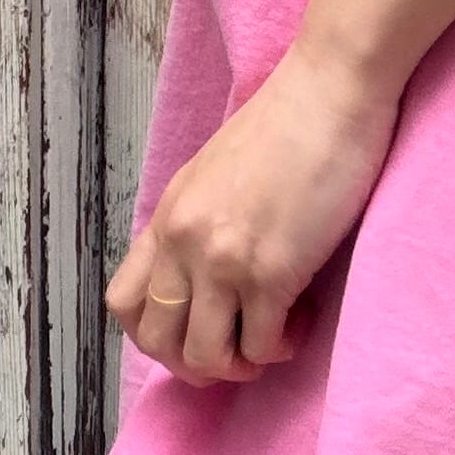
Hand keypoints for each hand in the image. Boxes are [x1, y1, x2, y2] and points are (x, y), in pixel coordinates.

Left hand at [107, 35, 400, 387]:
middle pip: (158, 342)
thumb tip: (206, 275)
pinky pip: (262, 345)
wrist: (331, 90)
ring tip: (270, 340)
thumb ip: (199, 221)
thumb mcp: (215, 173)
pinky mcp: (272, 272)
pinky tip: (298, 325)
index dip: (155, 335)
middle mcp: (184, 243)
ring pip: (206, 356)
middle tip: (235, 350)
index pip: (123, 304)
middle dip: (196, 363)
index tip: (195, 330)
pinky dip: (279, 348)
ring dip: (239, 363)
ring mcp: (224, 260)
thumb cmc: (287, 123)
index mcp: (167, 216)